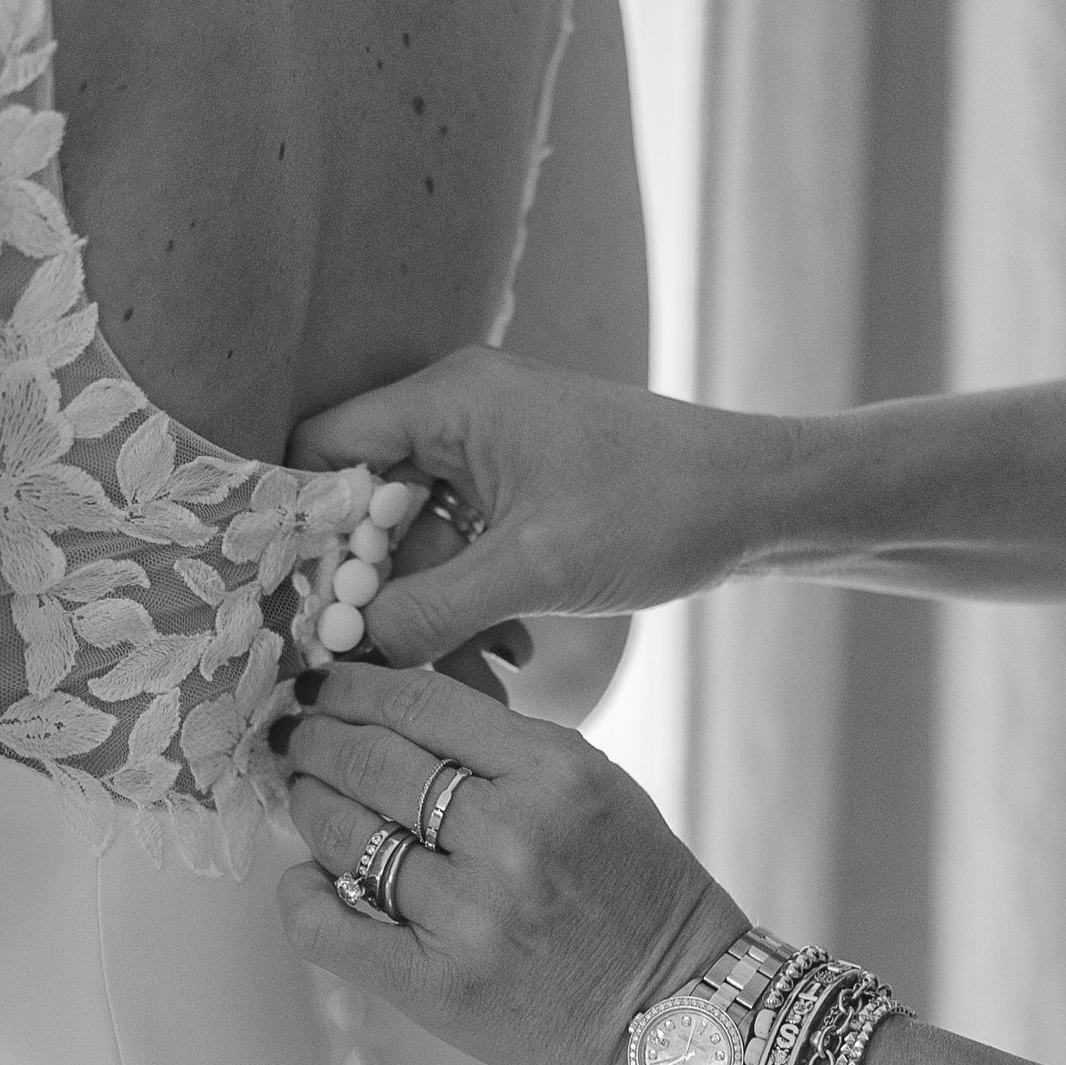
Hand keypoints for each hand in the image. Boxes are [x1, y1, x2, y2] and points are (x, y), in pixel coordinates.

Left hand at [277, 659, 748, 1064]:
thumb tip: (388, 704)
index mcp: (552, 772)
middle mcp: (510, 838)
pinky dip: (299, 896)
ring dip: (307, 804)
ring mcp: (471, 915)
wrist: (674, 1004)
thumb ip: (501, 743)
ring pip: (343, 835)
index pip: (416, 702)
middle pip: (369, 760)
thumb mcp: (592, 782)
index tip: (328, 687)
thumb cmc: (631, 886)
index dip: (353, 686)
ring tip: (304, 793)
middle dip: (316, 738)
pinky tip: (302, 879)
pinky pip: (329, 928)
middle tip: (298, 735)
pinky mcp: (440, 984)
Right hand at [290, 348, 787, 670]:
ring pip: (417, 537)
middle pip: (367, 504)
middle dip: (379, 587)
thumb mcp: (534, 569)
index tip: (307, 604)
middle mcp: (458, 412)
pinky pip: (463, 543)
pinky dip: (473, 596)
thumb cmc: (658, 509)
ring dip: (434, 605)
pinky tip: (508, 647)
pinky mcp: (521, 484)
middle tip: (385, 657)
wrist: (762, 500)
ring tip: (481, 663)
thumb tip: (346, 649)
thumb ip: (429, 608)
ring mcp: (491, 448)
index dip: (303, 527)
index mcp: (448, 400)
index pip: (324, 451)